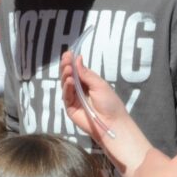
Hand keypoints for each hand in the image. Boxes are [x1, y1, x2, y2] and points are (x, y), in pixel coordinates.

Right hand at [59, 53, 149, 176]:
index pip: (77, 71)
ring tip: (68, 69)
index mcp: (88, 83)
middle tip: (65, 59)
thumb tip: (77, 59)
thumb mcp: (99, 85)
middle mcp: (80, 90)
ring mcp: (74, 99)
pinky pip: (66, 96)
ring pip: (65, 85)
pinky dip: (66, 87)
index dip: (72, 62)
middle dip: (66, 67)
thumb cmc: (110, 103)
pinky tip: (69, 80)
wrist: (112, 123)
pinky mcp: (70, 108)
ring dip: (65, 75)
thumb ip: (86, 74)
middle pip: (69, 76)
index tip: (69, 53)